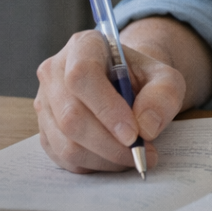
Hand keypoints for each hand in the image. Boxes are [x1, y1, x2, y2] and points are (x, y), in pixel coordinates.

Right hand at [35, 28, 187, 172]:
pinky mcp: (45, 130)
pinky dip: (93, 164)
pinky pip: (63, 158)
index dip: (106, 109)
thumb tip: (145, 127)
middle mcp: (55, 72)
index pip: (82, 75)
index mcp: (84, 46)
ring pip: (66, 143)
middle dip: (109, 143)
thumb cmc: (143, 78)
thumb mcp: (166, 78)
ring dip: (104, 158)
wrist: (127, 85)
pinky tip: (115, 157)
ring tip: (134, 156)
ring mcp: (45, 103)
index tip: (133, 134)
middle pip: (72, 116)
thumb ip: (163, 95)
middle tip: (141, 153)